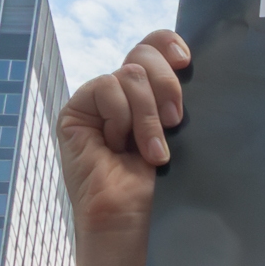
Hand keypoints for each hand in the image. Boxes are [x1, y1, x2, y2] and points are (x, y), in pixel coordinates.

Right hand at [58, 33, 189, 244]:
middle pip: (143, 55)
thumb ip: (176, 99)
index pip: (155, 48)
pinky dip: (121, 117)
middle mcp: (123, 95)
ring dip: (147, 116)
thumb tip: (187, 64)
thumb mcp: (179, 136)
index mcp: (149, 95)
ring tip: (153, 152)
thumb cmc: (162, 189)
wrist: (134, 221)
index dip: (167, 44)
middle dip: (166, 85)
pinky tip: (119, 146)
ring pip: (130, 74)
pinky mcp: (77, 112)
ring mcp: (99, 103)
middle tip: (176, 121)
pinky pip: (106, 88)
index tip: (186, 61)